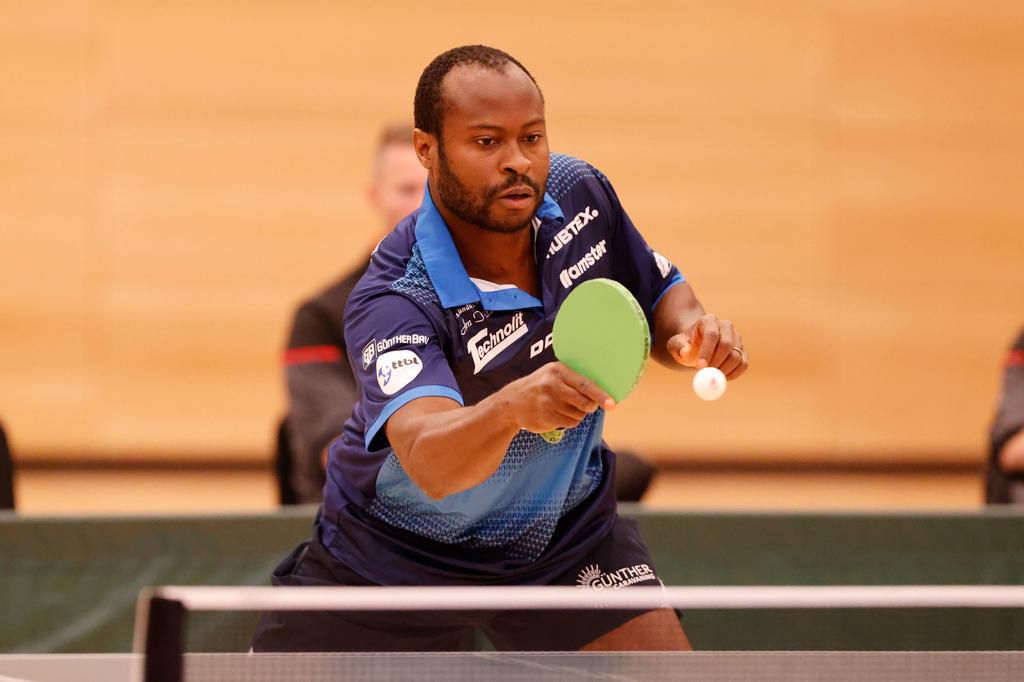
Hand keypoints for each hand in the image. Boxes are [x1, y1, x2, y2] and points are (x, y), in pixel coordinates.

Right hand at [500, 362, 614, 432]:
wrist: (512, 401)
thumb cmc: (540, 385)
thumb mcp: (552, 374)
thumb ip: (574, 379)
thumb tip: (602, 390)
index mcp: (557, 371)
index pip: (584, 384)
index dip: (600, 394)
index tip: (612, 404)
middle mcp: (552, 386)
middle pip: (584, 402)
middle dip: (590, 406)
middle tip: (589, 406)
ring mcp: (547, 403)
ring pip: (578, 415)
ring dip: (579, 414)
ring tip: (567, 407)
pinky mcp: (545, 418)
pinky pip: (570, 423)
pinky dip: (570, 421)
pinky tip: (560, 414)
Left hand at [666, 314, 747, 379]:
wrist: (697, 346)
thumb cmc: (686, 345)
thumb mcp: (676, 344)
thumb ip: (678, 347)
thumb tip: (685, 352)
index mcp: (708, 320)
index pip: (712, 334)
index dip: (707, 351)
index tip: (700, 366)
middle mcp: (725, 326)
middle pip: (727, 344)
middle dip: (717, 361)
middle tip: (707, 375)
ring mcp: (736, 337)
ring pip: (736, 355)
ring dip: (724, 370)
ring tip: (710, 375)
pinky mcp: (742, 350)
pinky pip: (743, 364)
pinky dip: (733, 374)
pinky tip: (721, 378)